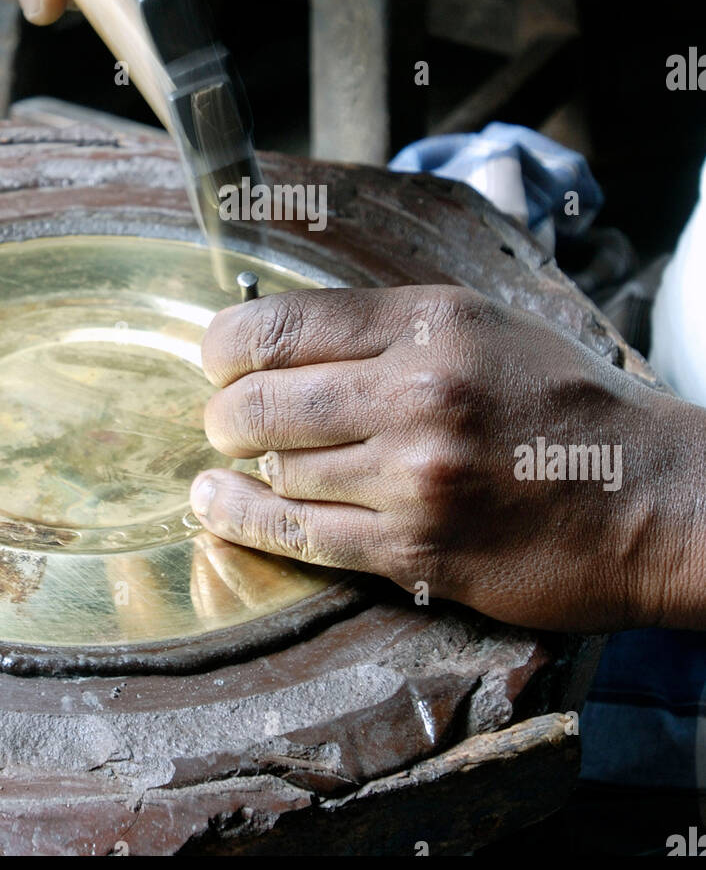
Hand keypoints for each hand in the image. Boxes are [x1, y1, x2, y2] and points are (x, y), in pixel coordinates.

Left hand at [190, 285, 704, 631]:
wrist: (652, 497)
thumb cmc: (568, 404)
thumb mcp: (487, 327)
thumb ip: (391, 327)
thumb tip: (291, 336)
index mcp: (429, 322)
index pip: (279, 324)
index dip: (224, 346)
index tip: (217, 361)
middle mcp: (416, 391)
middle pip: (259, 401)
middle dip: (224, 414)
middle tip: (225, 420)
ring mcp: (415, 475)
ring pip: (277, 469)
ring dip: (240, 468)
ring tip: (226, 465)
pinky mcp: (419, 547)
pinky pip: (302, 535)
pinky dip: (249, 520)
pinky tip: (221, 505)